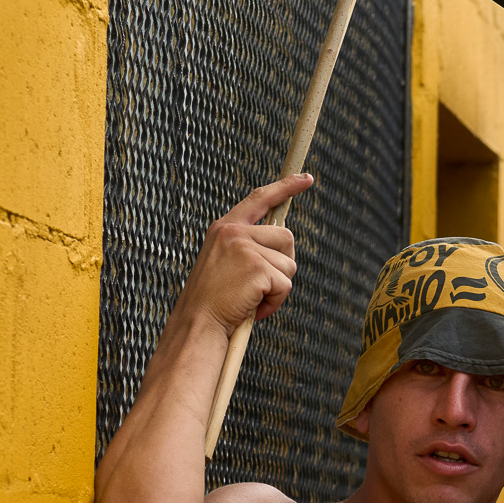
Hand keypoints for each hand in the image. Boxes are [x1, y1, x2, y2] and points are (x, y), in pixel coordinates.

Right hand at [177, 174, 311, 333]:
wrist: (197, 324)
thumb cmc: (213, 302)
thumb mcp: (225, 264)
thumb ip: (248, 248)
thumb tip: (283, 244)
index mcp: (225, 229)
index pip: (260, 198)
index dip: (286, 187)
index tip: (306, 178)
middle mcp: (234, 232)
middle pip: (286, 237)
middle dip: (282, 264)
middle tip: (259, 286)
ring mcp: (245, 248)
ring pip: (289, 265)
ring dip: (277, 288)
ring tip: (250, 299)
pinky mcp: (257, 267)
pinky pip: (286, 285)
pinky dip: (275, 302)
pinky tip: (253, 307)